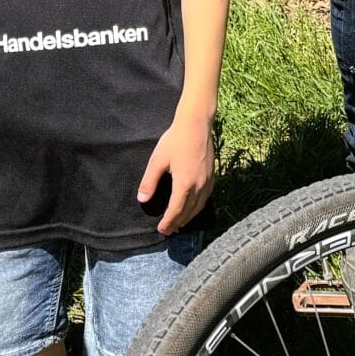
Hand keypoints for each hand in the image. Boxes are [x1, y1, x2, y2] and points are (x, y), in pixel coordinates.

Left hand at [141, 106, 217, 231]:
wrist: (196, 124)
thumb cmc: (175, 141)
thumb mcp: (157, 161)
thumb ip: (149, 182)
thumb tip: (142, 199)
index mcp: (185, 184)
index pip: (176, 210)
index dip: (168, 222)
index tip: (161, 230)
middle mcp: (199, 186)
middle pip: (189, 212)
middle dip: (178, 223)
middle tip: (168, 231)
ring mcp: (208, 181)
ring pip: (199, 206)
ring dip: (189, 217)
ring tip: (180, 223)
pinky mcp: (212, 176)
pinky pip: (206, 198)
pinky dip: (198, 207)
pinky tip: (193, 206)